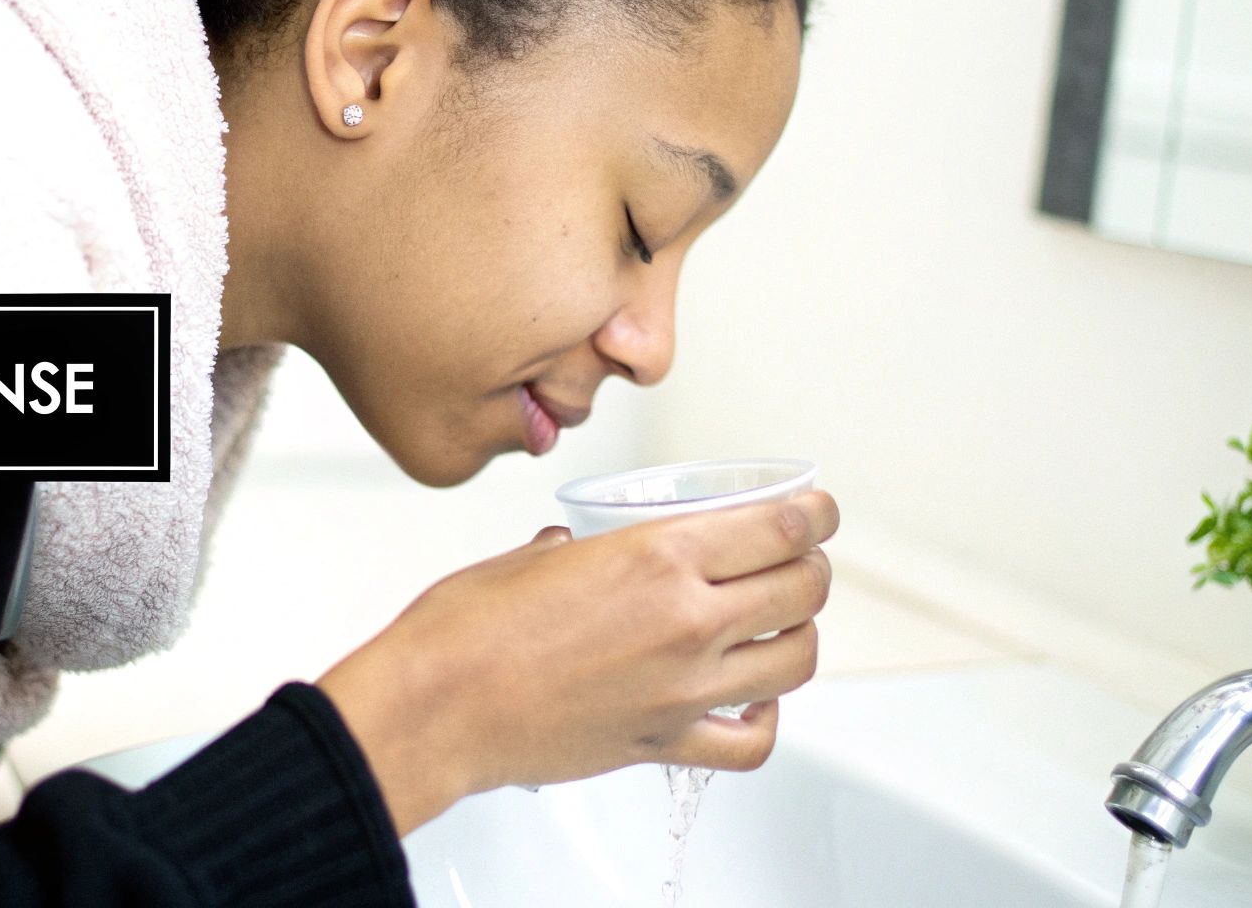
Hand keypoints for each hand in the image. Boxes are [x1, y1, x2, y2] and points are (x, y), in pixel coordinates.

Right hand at [317, 489, 837, 836]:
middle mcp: (685, 622)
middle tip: (800, 557)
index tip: (817, 510)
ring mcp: (682, 688)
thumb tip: (577, 549)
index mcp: (657, 558)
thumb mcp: (529, 556)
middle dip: (811, 566)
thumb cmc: (462, 631)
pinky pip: (750, 739)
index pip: (780, 528)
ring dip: (799, 634)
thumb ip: (575, 550)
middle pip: (802, 588)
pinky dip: (766, 717)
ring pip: (794, 660)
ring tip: (784, 622)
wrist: (434, 708)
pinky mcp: (662, 741)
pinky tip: (755, 697)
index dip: (815, 514)